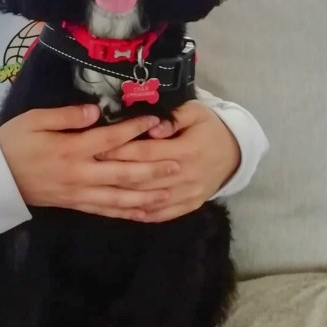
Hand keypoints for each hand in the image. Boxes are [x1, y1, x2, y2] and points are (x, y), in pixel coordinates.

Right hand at [0, 105, 180, 220]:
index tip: (156, 121)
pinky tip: (146, 213)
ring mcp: (80, 193)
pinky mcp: (77, 205)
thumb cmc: (14, 143)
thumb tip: (95, 112)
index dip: (135, 130)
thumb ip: (64, 116)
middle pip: (123, 173)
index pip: (110, 139)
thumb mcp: (33, 120)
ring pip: (120, 197)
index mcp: (71, 149)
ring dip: (147, 196)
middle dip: (153, 169)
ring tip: (171, 192)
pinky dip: (128, 213)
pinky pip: (107, 211)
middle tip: (178, 163)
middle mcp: (80, 174)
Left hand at [98, 100, 240, 221]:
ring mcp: (188, 194)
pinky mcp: (190, 205)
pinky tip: (127, 212)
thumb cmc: (210, 127)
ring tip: (99, 191)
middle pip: (144, 177)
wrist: (236, 153)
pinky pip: (165, 214)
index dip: (121, 150)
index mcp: (186, 150)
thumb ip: (174, 118)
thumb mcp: (197, 112)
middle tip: (90, 168)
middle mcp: (186, 175)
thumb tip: (151, 127)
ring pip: (151, 198)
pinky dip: (145, 214)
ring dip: (125, 196)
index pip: (146, 152)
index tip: (97, 147)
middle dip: (115, 172)